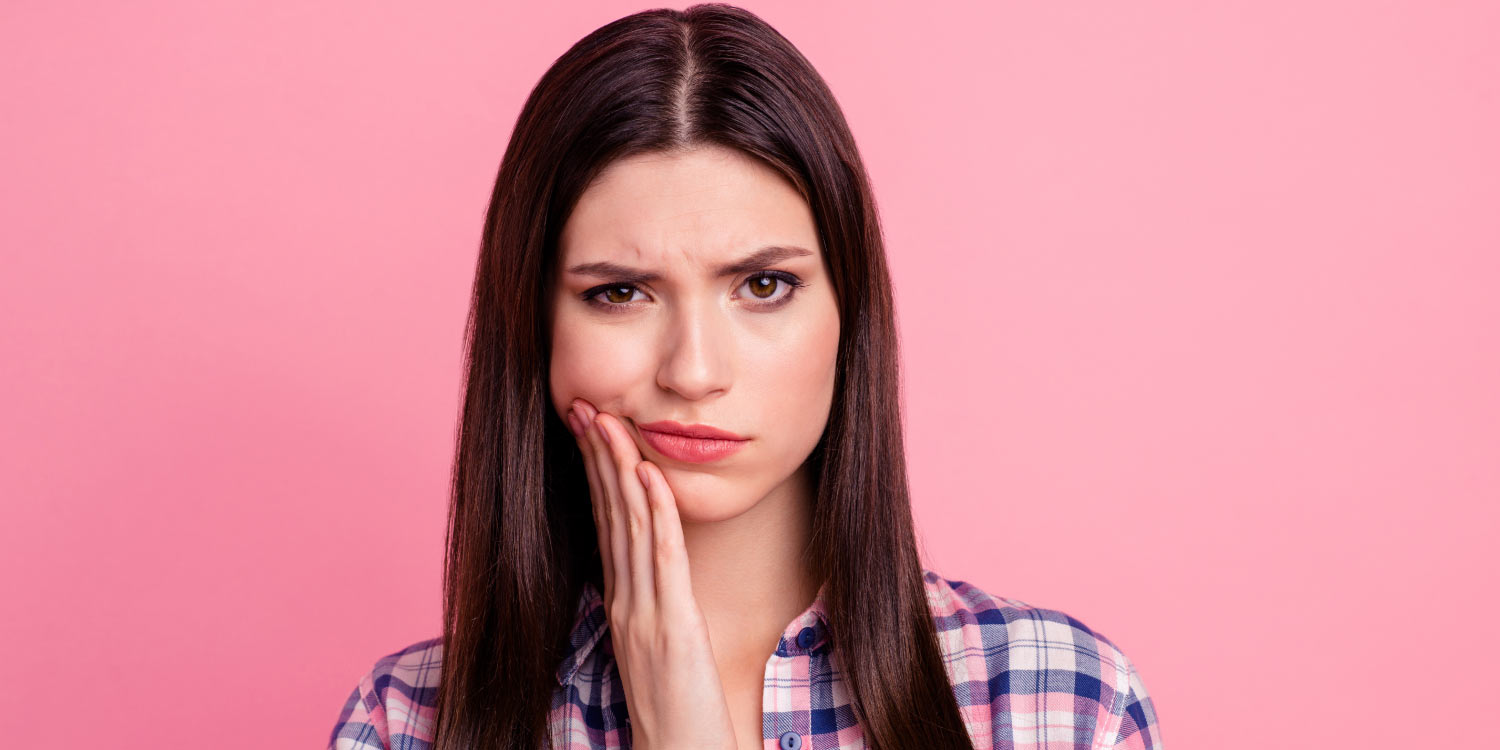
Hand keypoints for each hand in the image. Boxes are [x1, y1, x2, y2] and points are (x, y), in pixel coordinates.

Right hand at [565, 398, 737, 749]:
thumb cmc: (676, 715)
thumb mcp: (658, 653)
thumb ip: (652, 611)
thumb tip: (651, 577)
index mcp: (621, 606)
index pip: (605, 526)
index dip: (594, 475)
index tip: (588, 431)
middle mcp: (625, 604)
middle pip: (608, 517)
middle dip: (596, 458)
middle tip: (585, 408)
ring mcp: (644, 615)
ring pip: (628, 528)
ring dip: (619, 470)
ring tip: (610, 423)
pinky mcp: (672, 628)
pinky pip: (662, 561)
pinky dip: (656, 514)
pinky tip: (651, 476)